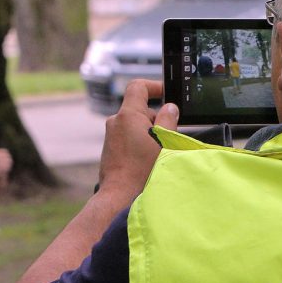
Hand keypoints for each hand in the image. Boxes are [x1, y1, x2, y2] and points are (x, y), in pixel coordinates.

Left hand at [97, 79, 178, 201]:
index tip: (166, 94)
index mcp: (128, 115)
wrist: (120, 196)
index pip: (138, 87)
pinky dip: (140, 142)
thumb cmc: (142, 171)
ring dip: (150, 132)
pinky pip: (128, 137)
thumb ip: (168, 120)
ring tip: (159, 151)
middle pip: (140, 109)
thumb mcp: (163, 142)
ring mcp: (111, 136)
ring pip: (135, 125)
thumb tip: (170, 108)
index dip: (154, 86)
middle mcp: (116, 122)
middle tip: (170, 134)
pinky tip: (148, 159)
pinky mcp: (111, 149)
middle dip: (157, 118)